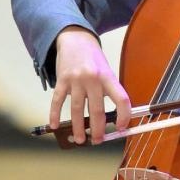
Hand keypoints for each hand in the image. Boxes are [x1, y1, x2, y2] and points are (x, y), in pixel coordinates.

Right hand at [50, 26, 130, 144]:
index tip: (122, 127)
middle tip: (98, 140)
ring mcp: (76, 79)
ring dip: (78, 127)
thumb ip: (109, 90)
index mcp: (108, 77)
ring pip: (77, 109)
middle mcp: (93, 78)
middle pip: (97, 109)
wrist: (75, 39)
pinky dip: (55, 114)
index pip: (121, 99)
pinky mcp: (62, 80)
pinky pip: (57, 101)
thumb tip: (113, 117)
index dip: (124, 115)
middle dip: (98, 129)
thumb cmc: (93, 58)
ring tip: (79, 140)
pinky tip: (55, 125)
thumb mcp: (106, 70)